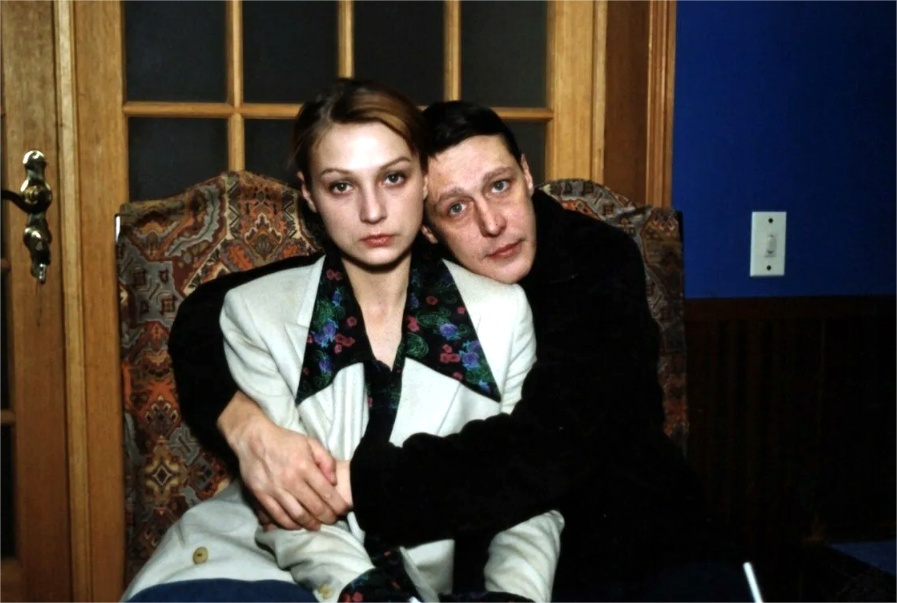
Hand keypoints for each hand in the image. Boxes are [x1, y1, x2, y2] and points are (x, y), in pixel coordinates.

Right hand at [217, 391, 350, 529]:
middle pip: (314, 507)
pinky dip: (289, 524)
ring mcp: (275, 489)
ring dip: (309, 524)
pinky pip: (277, 515)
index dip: (338, 505)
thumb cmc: (285, 440)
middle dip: (327, 517)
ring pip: (296, 515)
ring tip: (316, 526)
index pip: (326, 492)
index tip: (344, 511)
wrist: (254, 439)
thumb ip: (326, 460)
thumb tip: (334, 481)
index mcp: (305, 466)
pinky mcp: (261, 495)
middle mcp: (291, 480)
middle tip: (332, 521)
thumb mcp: (311, 443)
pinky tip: (296, 525)